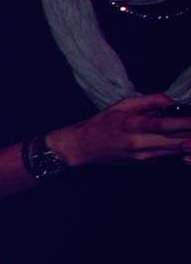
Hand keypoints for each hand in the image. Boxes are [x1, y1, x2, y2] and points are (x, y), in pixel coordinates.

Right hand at [47, 93, 190, 167]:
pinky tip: (183, 141)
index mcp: (134, 125)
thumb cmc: (101, 123)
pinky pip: (168, 155)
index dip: (186, 122)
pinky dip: (178, 148)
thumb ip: (149, 101)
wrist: (83, 147)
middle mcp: (141, 144)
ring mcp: (144, 156)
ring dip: (188, 144)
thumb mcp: (122, 105)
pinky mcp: (145, 162)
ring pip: (176, 151)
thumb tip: (172, 101)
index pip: (167, 124)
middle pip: (178, 142)